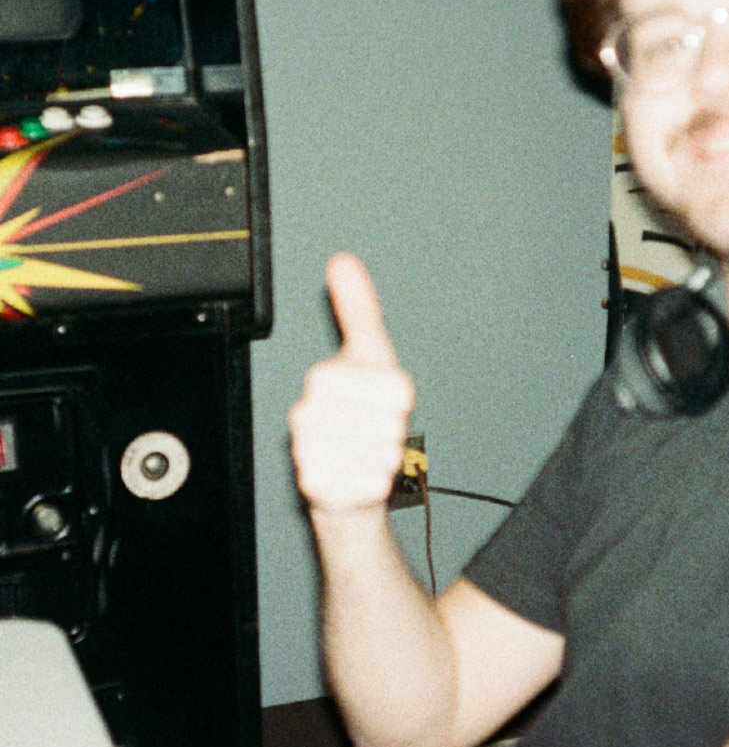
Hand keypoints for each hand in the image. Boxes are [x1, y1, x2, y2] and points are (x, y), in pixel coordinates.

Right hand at [289, 252, 415, 511]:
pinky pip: (372, 482)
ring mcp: (308, 451)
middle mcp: (309, 412)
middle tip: (376, 429)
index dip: (400, 399)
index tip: (384, 401)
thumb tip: (342, 260)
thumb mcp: (369, 354)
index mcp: (325, 376)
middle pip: (391, 422)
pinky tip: (361, 475)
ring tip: (367, 451)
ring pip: (383, 453)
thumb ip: (359, 309)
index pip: (397, 388)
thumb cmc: (359, 411)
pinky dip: (377, 483)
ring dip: (387, 456)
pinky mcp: (315, 486)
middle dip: (394, 430)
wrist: (342, 476)